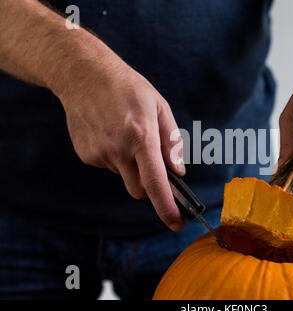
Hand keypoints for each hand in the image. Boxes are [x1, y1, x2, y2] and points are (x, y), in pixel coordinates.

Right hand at [57, 62, 184, 230]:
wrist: (83, 74)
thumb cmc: (127, 88)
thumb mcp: (159, 107)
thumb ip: (171, 143)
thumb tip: (178, 173)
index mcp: (142, 137)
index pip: (156, 183)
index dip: (167, 207)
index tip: (176, 223)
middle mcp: (119, 150)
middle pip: (139, 190)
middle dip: (149, 186)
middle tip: (152, 163)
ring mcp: (99, 154)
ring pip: (123, 176)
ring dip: (130, 165)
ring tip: (125, 134)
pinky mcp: (86, 155)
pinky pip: (108, 166)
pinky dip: (114, 157)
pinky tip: (110, 133)